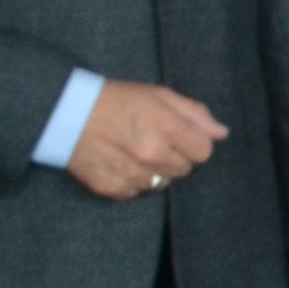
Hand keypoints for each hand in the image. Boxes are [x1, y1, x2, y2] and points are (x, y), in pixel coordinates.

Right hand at [65, 80, 226, 201]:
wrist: (67, 114)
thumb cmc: (116, 100)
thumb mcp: (159, 95)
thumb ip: (194, 113)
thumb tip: (221, 133)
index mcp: (167, 127)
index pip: (203, 152)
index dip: (194, 143)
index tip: (179, 136)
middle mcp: (151, 154)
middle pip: (184, 169)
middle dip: (175, 156)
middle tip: (153, 141)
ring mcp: (132, 174)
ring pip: (162, 183)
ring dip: (154, 170)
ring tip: (134, 151)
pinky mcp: (112, 188)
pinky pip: (137, 192)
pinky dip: (133, 181)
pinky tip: (120, 162)